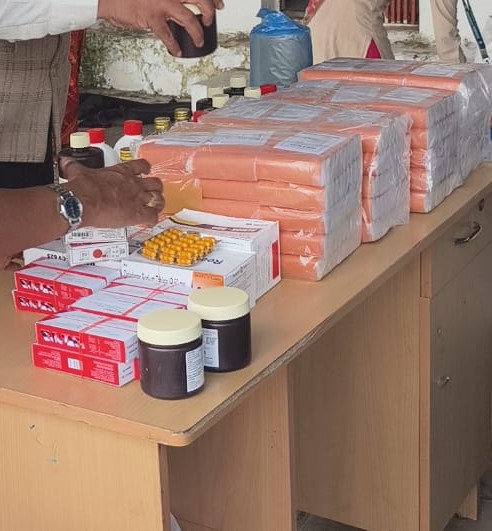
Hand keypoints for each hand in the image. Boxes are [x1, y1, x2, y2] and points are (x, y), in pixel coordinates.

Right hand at [60, 158, 164, 227]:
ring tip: (156, 207)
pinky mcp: (137, 214)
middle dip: (156, 188)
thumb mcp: (78, 171)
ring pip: (159, 199)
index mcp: (122, 172)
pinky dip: (154, 220)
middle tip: (153, 192)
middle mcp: (133, 184)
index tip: (146, 171)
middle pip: (155, 183)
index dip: (146, 169)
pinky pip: (153, 217)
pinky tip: (150, 222)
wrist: (83, 201)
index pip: (141, 165)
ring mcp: (137, 199)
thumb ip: (74, 166)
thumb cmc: (83, 188)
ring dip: (159, 204)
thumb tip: (66, 162)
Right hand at [97, 0, 223, 56]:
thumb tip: (180, 6)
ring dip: (197, 32)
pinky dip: (175, 45)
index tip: (218, 3)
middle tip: (211, 19)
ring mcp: (161, 2)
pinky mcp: (151, 17)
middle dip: (210, 10)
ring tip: (199, 40)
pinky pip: (168, 35)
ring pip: (190, 18)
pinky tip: (177, 50)